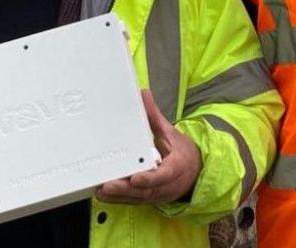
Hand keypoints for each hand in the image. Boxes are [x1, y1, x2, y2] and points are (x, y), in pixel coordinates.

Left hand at [96, 90, 202, 204]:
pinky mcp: (147, 198)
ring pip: (137, 197)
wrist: (193, 173)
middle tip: (108, 185)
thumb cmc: (182, 153)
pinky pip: (133, 200)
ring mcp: (156, 194)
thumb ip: (154, 116)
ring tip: (101, 190)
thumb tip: (143, 95)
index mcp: (176, 167)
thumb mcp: (171, 133)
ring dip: (119, 195)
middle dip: (126, 189)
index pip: (164, 175)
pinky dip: (118, 199)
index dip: (150, 178)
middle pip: (146, 190)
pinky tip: (103, 195)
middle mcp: (166, 184)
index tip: (136, 177)